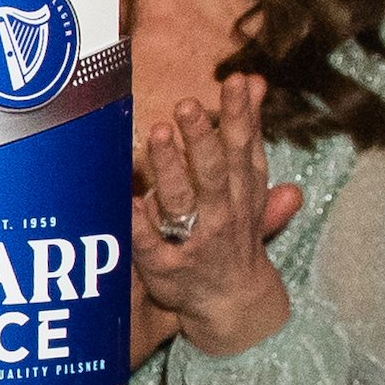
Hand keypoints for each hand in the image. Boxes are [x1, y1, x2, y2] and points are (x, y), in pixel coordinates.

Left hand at [132, 74, 301, 357]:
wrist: (235, 304)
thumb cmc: (236, 232)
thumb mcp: (250, 184)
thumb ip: (248, 133)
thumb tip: (259, 82)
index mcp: (242, 193)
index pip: (244, 149)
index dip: (242, 116)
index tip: (238, 81)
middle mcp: (223, 215)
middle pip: (215, 173)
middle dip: (201, 140)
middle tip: (187, 105)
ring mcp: (196, 242)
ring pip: (182, 202)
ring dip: (169, 170)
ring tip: (155, 134)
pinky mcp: (169, 268)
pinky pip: (150, 244)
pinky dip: (139, 224)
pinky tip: (126, 200)